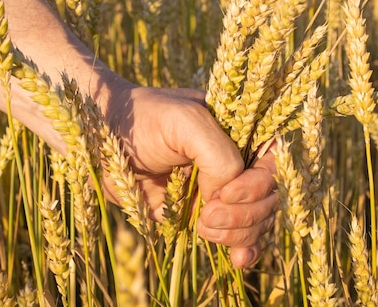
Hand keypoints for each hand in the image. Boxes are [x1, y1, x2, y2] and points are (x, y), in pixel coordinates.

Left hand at [101, 84, 277, 267]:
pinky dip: (243, 249)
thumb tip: (228, 195)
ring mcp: (224, 190)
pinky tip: (237, 258)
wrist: (103, 140)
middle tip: (208, 213)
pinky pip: (238, 237)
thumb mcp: (185, 122)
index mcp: (242, 132)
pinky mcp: (205, 213)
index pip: (273, 162)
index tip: (224, 193)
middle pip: (269, 197)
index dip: (258, 184)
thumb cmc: (144, 119)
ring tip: (204, 226)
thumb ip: (217, 154)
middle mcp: (239, 161)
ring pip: (256, 220)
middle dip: (244, 213)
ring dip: (237, 232)